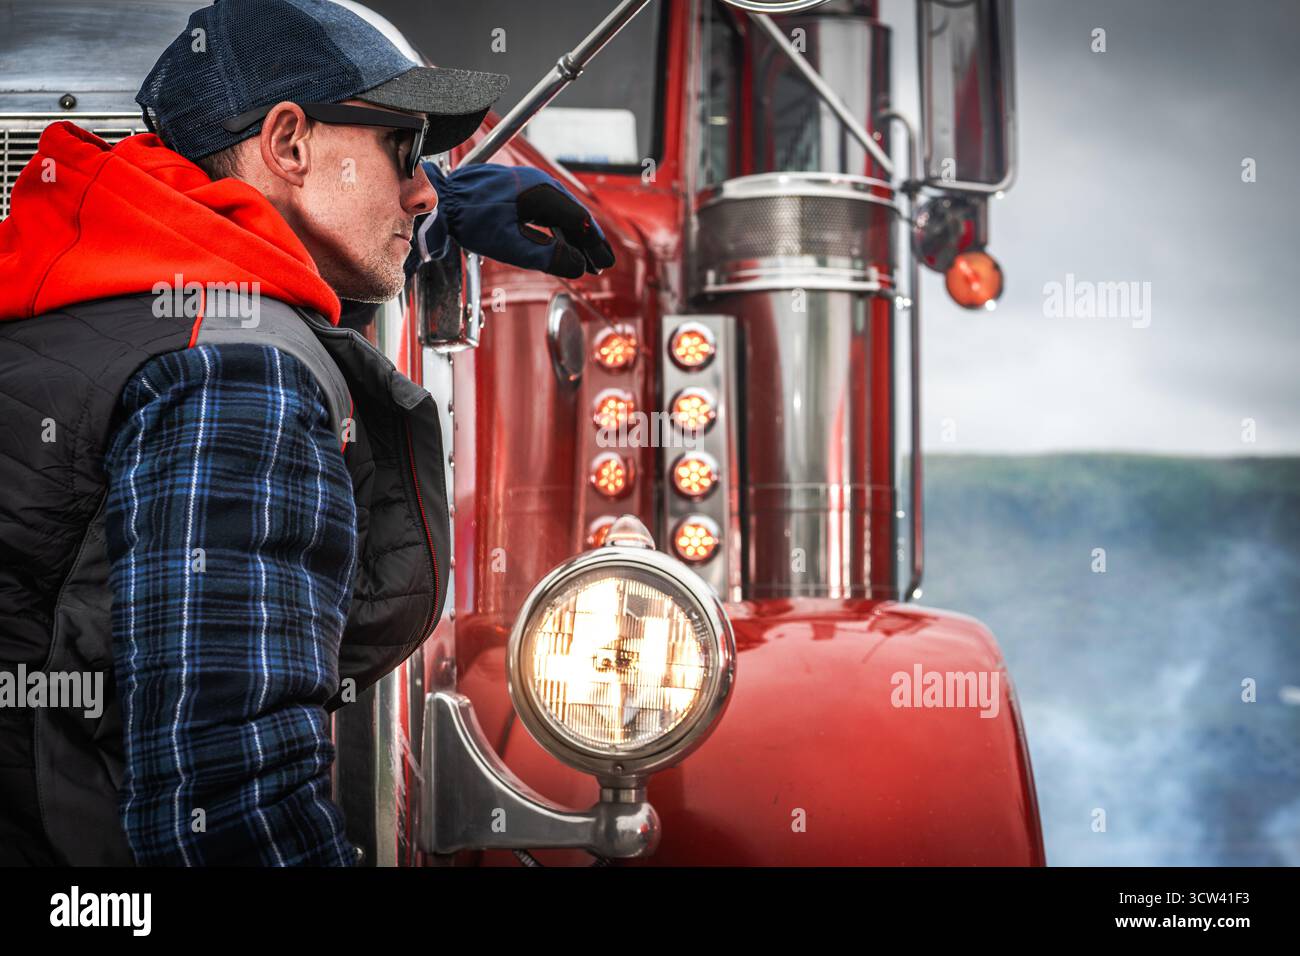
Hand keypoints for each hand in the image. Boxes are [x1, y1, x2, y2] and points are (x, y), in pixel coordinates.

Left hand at [414, 162, 615, 278]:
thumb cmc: (470, 219)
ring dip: (574, 237)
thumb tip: (577, 266)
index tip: (604, 263)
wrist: (441, 199)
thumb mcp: (509, 244)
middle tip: (601, 264)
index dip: (594, 245)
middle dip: (588, 242)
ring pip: (561, 213)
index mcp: (542, 193)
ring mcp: (528, 185)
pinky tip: (560, 242)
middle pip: (574, 216)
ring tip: (584, 258)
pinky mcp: (517, 191)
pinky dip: (558, 229)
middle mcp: (539, 184)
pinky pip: (547, 211)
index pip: (579, 221)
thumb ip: (546, 255)